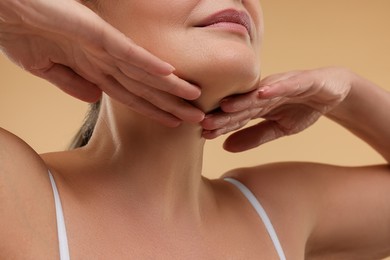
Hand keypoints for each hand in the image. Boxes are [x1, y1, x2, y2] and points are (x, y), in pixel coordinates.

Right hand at [0, 0, 203, 126]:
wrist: (2, 5)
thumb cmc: (20, 30)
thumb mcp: (45, 67)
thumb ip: (72, 82)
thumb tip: (94, 99)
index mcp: (92, 67)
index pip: (130, 94)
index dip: (153, 109)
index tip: (174, 121)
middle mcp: (103, 58)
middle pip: (144, 87)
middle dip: (171, 104)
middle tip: (198, 119)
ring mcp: (101, 45)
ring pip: (142, 72)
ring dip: (170, 88)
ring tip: (196, 100)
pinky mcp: (94, 32)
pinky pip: (126, 50)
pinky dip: (147, 63)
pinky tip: (169, 74)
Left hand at [202, 67, 352, 151]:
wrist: (333, 91)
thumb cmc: (302, 108)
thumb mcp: (279, 128)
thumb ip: (254, 136)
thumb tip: (225, 147)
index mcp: (259, 104)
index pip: (237, 117)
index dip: (222, 125)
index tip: (203, 134)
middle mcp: (266, 92)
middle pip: (243, 104)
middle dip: (224, 114)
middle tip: (204, 122)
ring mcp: (283, 84)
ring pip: (260, 93)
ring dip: (243, 99)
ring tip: (225, 106)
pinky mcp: (304, 79)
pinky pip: (289, 83)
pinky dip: (277, 87)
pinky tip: (263, 93)